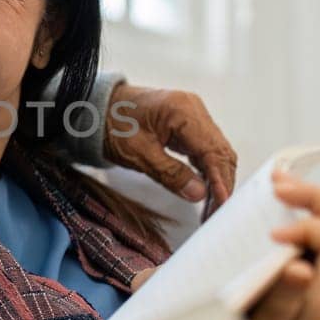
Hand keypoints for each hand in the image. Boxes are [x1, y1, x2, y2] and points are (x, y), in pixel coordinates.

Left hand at [104, 84, 238, 213]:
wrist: (96, 107)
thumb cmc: (112, 123)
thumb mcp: (138, 153)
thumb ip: (170, 173)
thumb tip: (199, 193)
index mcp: (183, 111)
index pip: (213, 151)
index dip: (221, 180)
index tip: (222, 204)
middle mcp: (194, 109)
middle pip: (220, 151)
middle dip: (222, 183)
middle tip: (217, 212)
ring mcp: (192, 115)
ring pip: (215, 151)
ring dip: (216, 178)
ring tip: (211, 207)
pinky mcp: (187, 123)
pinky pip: (204, 148)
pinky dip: (206, 170)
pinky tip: (204, 190)